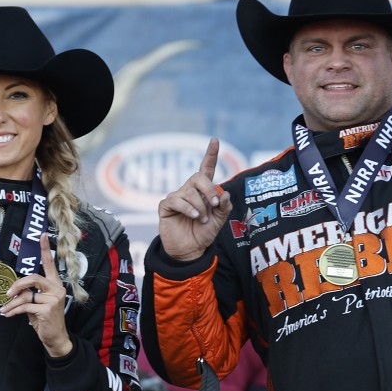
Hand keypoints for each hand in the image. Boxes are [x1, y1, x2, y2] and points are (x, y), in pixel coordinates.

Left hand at [5, 233, 71, 356]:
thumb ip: (29, 293)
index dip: (45, 249)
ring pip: (27, 295)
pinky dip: (14, 311)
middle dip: (17, 285)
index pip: (50, 264)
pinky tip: (8, 314)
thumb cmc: (44, 319)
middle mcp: (57, 289)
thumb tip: (13, 289)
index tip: (43, 235)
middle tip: (8, 293)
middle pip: (34, 277)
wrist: (54, 338)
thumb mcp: (36, 303)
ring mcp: (54, 299)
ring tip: (5, 309)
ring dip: (12, 303)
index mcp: (55, 284)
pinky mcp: (47, 309)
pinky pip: (25, 306)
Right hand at [157, 138, 231, 261]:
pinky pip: (176, 201)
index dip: (211, 154)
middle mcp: (189, 190)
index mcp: (203, 191)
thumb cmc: (203, 233)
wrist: (190, 250)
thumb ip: (224, 208)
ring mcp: (176, 197)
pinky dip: (188, 209)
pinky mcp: (166, 206)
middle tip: (214, 203)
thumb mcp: (218, 221)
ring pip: (189, 192)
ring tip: (201, 219)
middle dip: (209, 189)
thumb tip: (225, 193)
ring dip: (199, 207)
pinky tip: (193, 217)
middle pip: (198, 177)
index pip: (206, 169)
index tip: (215, 140)